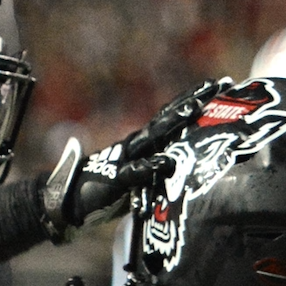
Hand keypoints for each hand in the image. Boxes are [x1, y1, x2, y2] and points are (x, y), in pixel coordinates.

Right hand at [40, 81, 227, 241]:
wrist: (69, 202)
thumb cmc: (105, 191)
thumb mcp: (138, 179)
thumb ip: (156, 169)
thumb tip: (181, 165)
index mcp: (142, 144)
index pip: (170, 117)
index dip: (192, 101)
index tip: (216, 86)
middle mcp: (136, 145)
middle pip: (168, 118)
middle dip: (191, 100)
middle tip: (215, 83)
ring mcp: (125, 158)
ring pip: (153, 136)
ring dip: (173, 122)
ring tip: (194, 108)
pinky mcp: (116, 180)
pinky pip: (135, 172)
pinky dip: (150, 166)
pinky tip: (167, 161)